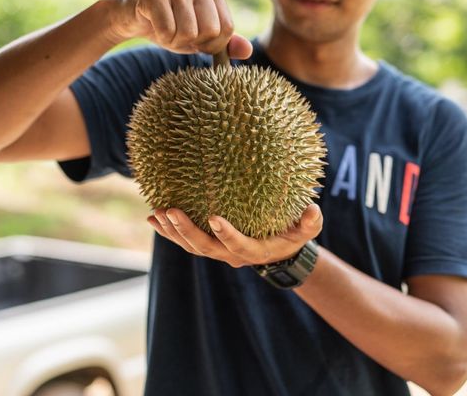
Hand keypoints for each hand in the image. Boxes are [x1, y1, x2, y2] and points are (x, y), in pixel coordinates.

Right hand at [109, 0, 252, 57]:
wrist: (133, 18)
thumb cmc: (172, 27)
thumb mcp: (202, 38)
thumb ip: (226, 44)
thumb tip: (248, 50)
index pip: (227, 29)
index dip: (212, 44)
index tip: (197, 39)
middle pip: (210, 31)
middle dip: (192, 42)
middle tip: (178, 32)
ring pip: (188, 33)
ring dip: (174, 41)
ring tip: (166, 28)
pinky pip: (167, 31)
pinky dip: (161, 37)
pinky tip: (154, 24)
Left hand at [147, 204, 322, 267]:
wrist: (279, 251)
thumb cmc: (293, 234)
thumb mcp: (307, 229)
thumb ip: (311, 222)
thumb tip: (312, 210)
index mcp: (255, 250)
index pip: (239, 247)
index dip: (227, 235)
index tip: (214, 218)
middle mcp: (232, 256)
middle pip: (206, 248)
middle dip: (187, 231)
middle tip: (171, 211)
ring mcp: (218, 252)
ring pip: (191, 247)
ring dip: (172, 232)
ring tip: (156, 213)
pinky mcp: (209, 245)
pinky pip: (185, 242)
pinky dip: (169, 232)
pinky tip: (153, 218)